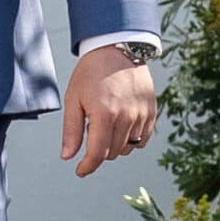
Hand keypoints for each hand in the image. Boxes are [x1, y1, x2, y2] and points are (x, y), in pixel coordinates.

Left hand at [59, 48, 157, 177]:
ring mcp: (142, 116)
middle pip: (111, 153)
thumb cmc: (91, 73)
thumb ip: (71, 130)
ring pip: (126, 148)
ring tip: (106, 123)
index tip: (80, 171)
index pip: (97, 154)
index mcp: (104, 115)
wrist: (118, 49)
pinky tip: (121, 127)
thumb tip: (68, 156)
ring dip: (114, 145)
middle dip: (98, 150)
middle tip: (91, 129)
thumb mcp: (74, 99)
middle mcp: (126, 117)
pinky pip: (142, 140)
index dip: (87, 166)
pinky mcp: (151, 113)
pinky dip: (130, 140)